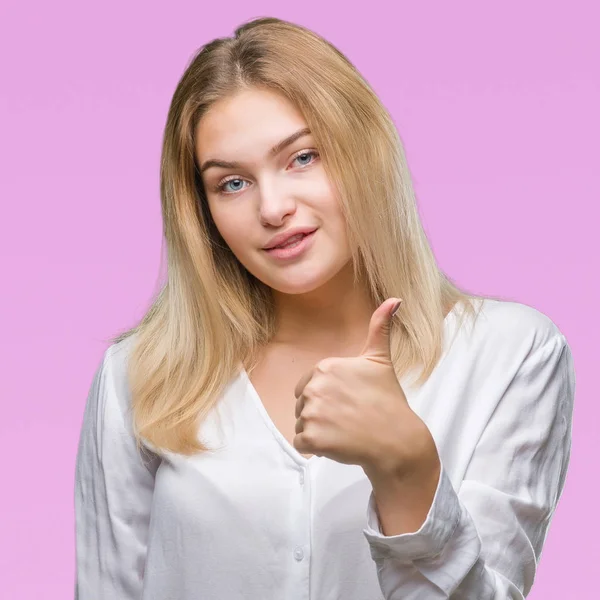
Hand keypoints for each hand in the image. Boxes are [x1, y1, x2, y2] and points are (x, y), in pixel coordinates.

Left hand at [293, 298, 434, 478]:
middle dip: (321, 414)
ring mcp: (312, 413)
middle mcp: (315, 387)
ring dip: (318, 432)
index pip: (308, 386)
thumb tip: (394, 299)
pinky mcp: (312, 438)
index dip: (327, 397)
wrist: (397, 440)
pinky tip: (336, 444)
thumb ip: (380, 328)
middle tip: (348, 417)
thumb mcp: (381, 361)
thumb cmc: (387, 400)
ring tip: (344, 431)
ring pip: (301, 424)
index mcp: (325, 367)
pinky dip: (315, 449)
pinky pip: (300, 444)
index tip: (348, 401)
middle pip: (302, 405)